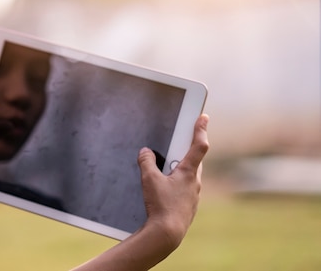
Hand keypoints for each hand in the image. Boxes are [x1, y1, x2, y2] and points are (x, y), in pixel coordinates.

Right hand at [71, 115, 208, 270]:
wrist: (167, 234)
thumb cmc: (161, 206)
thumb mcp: (149, 179)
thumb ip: (147, 162)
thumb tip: (146, 152)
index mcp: (189, 172)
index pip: (199, 145)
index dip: (200, 129)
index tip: (203, 116)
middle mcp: (195, 182)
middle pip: (195, 160)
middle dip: (186, 150)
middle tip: (177, 143)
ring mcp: (194, 195)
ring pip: (190, 175)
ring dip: (180, 169)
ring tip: (164, 170)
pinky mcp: (188, 205)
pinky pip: (185, 188)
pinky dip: (177, 183)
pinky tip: (164, 190)